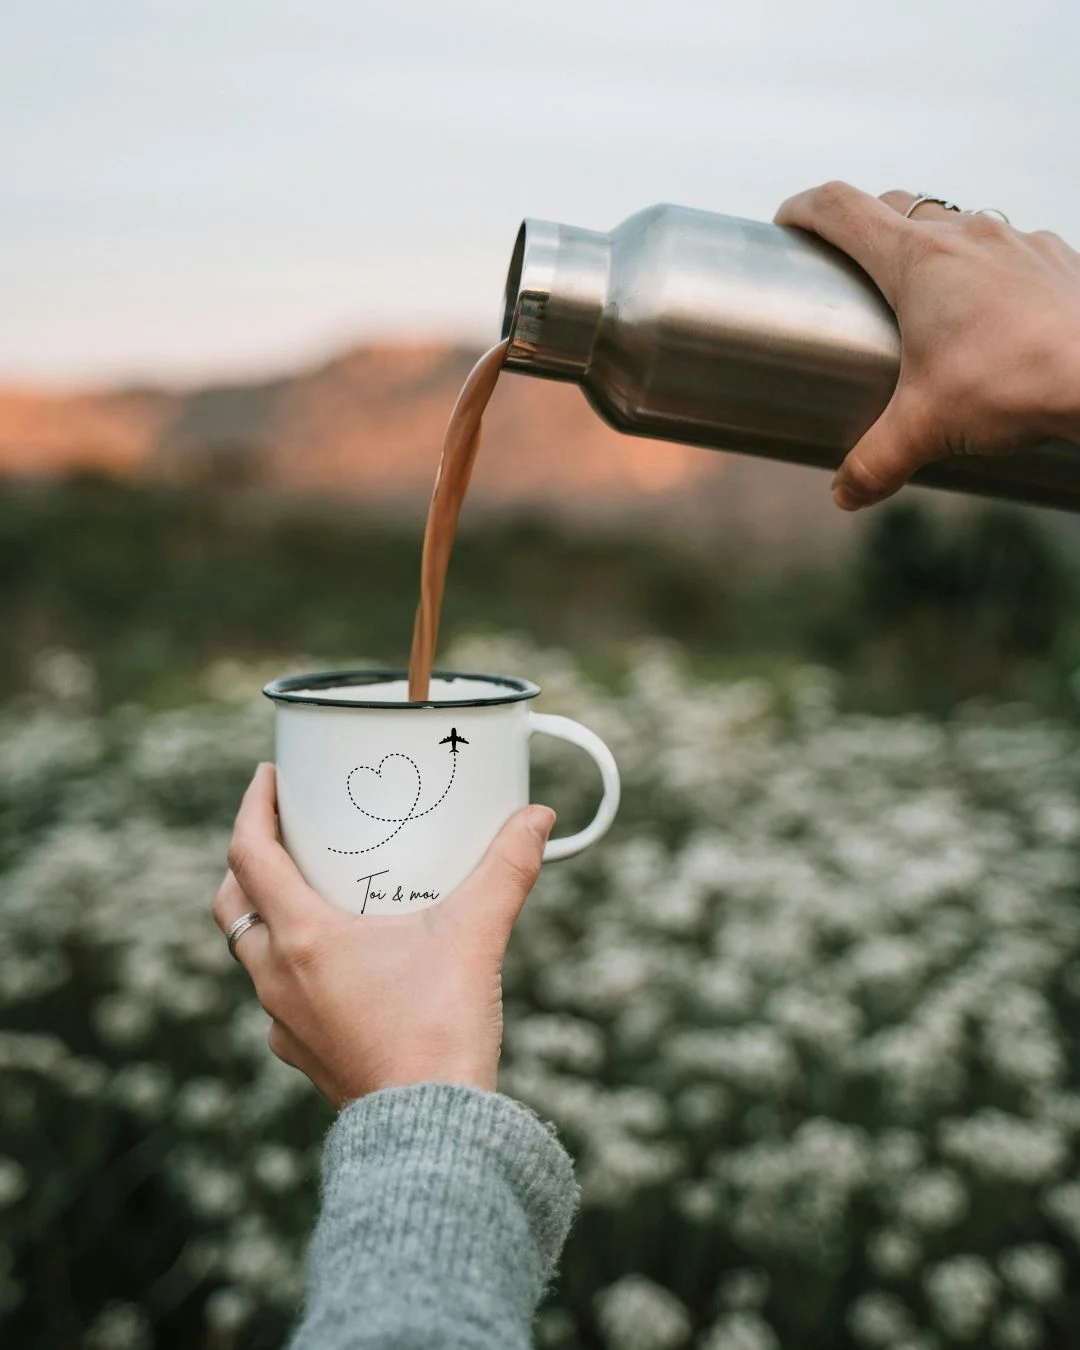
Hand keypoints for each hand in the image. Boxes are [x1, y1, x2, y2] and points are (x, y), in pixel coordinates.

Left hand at [212, 763, 554, 1106]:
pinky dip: (295, 970)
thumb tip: (536, 817)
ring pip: (253, 955)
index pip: (248, 855)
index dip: (251, 808)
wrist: (431, 1132)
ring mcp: (285, 1022)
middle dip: (246, 863)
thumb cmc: (440, 1031)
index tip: (267, 779)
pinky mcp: (305, 1055)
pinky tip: (337, 968)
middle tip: (281, 836)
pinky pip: (280, 1000)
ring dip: (269, 918)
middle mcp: (278, 978)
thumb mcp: (475, 935)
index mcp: (303, 938)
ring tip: (312, 896)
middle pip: (233, 906)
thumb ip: (506, 869)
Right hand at [775, 182, 1079, 509]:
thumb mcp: (926, 430)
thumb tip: (844, 494)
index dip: (803, 210)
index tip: (786, 225)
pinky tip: (991, 313)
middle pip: (894, 206)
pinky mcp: (1056, 259)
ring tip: (922, 297)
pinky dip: (985, 270)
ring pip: (956, 223)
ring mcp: (1016, 241)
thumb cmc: (1012, 386)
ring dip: (929, 248)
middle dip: (862, 230)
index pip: (841, 208)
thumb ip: (875, 463)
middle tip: (847, 270)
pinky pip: (1007, 249)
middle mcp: (965, 235)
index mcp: (916, 259)